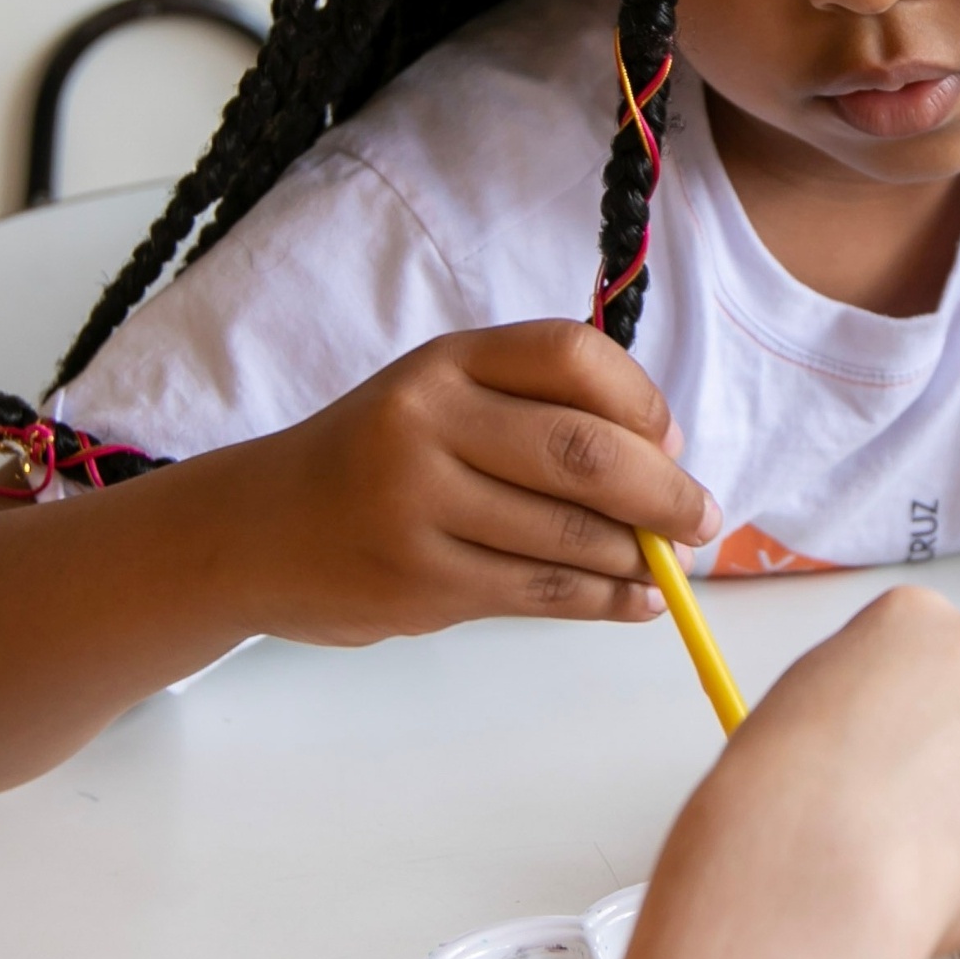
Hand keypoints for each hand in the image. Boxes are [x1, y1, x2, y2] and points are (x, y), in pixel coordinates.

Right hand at [227, 321, 716, 643]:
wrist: (256, 533)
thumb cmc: (371, 463)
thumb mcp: (439, 402)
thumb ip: (534, 413)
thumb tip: (668, 462)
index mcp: (445, 363)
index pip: (572, 356)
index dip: (640, 400)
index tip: (670, 441)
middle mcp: (429, 422)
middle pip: (586, 452)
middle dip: (665, 493)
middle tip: (703, 518)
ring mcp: (419, 505)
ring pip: (571, 535)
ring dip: (641, 558)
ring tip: (667, 566)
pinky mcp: (420, 581)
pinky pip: (542, 593)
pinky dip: (606, 601)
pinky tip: (634, 603)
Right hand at [676, 587, 959, 958]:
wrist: (822, 852)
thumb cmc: (783, 799)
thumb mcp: (801, 710)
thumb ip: (861, 709)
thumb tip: (881, 756)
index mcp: (917, 619)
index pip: (952, 682)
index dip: (928, 749)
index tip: (900, 791)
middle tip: (929, 837)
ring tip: (948, 870)